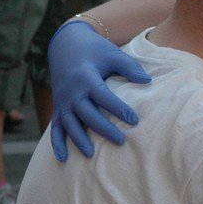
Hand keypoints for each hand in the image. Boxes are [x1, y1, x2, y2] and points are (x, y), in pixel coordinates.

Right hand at [48, 20, 151, 160]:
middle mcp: (72, 92)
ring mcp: (63, 101)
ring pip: (69, 124)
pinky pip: (54, 128)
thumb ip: (129, 67)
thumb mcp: (112, 53)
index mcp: (86, 78)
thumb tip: (148, 81)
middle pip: (87, 114)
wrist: (65, 44)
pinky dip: (57, 143)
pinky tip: (63, 158)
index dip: (118, 109)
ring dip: (79, 139)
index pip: (103, 96)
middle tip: (121, 141)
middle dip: (103, 129)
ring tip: (91, 155)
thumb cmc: (94, 51)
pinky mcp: (58, 107)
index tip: (135, 120)